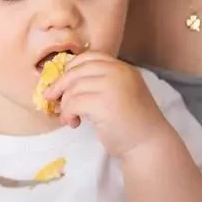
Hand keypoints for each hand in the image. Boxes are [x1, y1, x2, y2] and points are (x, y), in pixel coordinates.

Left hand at [43, 52, 168, 156]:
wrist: (149, 144)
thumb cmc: (132, 123)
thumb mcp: (119, 94)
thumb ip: (100, 83)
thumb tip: (64, 83)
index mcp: (123, 68)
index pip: (90, 57)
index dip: (72, 68)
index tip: (63, 82)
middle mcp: (118, 72)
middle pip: (77, 70)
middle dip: (60, 85)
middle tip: (51, 98)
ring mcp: (112, 86)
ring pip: (73, 88)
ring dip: (65, 104)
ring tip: (70, 118)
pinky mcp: (103, 103)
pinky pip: (73, 103)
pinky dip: (68, 114)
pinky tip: (74, 123)